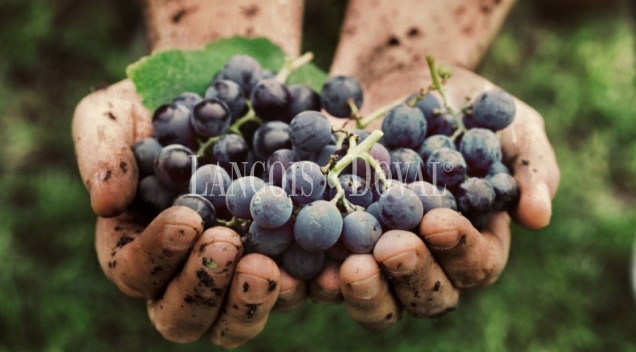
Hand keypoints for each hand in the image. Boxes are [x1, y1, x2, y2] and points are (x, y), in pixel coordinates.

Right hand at [73, 80, 309, 347]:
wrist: (229, 90)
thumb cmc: (161, 104)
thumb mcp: (117, 112)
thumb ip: (101, 150)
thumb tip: (105, 202)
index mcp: (139, 245)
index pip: (136, 271)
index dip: (157, 255)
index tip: (187, 219)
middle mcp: (186, 270)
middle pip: (184, 316)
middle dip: (203, 288)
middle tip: (228, 245)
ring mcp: (237, 270)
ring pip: (236, 321)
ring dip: (251, 303)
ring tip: (269, 267)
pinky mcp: (285, 260)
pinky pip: (295, 291)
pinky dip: (308, 286)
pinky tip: (324, 266)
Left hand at [324, 65, 559, 327]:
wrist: (402, 81)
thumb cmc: (466, 108)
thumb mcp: (511, 126)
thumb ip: (531, 168)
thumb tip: (538, 217)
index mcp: (475, 242)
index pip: (476, 264)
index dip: (460, 249)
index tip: (439, 221)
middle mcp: (428, 260)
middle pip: (426, 295)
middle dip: (410, 274)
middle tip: (392, 248)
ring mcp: (379, 256)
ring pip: (376, 297)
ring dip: (363, 290)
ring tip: (347, 269)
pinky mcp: (336, 242)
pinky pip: (324, 271)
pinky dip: (312, 275)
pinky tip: (302, 264)